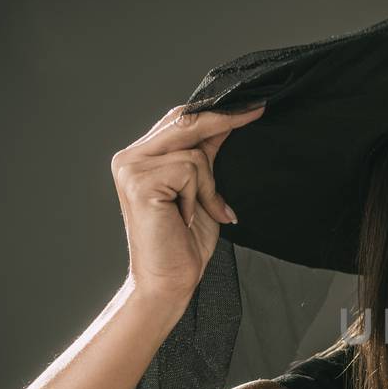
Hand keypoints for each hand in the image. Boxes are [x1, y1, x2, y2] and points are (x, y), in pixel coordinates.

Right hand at [110, 102, 264, 302]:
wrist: (168, 281)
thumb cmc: (183, 242)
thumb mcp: (201, 190)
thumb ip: (206, 157)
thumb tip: (227, 124)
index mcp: (140, 157)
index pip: (179, 120)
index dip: (215, 112)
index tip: (251, 107)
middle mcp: (129, 158)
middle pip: (184, 121)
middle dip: (224, 120)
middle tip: (258, 111)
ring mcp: (131, 168)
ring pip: (193, 152)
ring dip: (207, 185)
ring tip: (196, 212)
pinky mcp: (139, 181)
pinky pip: (190, 169)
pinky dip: (200, 194)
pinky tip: (186, 217)